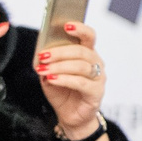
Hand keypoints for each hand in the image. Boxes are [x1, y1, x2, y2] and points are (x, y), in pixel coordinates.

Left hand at [36, 20, 104, 138]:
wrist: (70, 115)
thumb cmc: (62, 91)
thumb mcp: (50, 71)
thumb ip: (48, 61)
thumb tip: (42, 52)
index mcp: (86, 54)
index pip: (89, 36)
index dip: (80, 29)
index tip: (66, 25)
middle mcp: (96, 64)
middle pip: (82, 51)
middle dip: (59, 52)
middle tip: (42, 56)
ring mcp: (99, 79)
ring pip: (81, 66)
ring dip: (59, 66)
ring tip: (44, 70)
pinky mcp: (97, 93)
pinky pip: (81, 83)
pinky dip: (65, 79)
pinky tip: (52, 79)